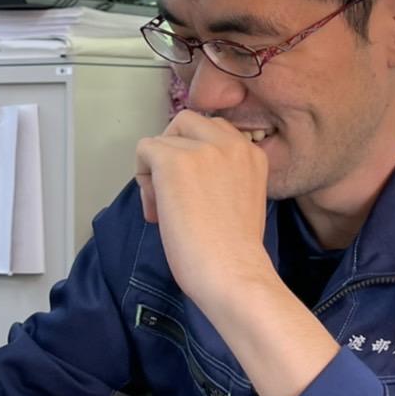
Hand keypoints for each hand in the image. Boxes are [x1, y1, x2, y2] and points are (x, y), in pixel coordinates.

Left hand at [133, 111, 271, 305]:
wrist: (232, 273)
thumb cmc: (234, 251)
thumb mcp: (241, 196)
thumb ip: (221, 175)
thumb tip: (184, 173)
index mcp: (251, 152)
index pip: (212, 131)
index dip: (194, 158)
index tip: (195, 194)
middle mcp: (231, 142)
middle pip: (186, 122)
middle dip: (172, 153)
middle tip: (173, 195)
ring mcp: (203, 148)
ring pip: (161, 138)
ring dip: (156, 171)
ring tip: (165, 209)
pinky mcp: (174, 160)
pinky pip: (144, 150)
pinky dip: (142, 178)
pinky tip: (157, 210)